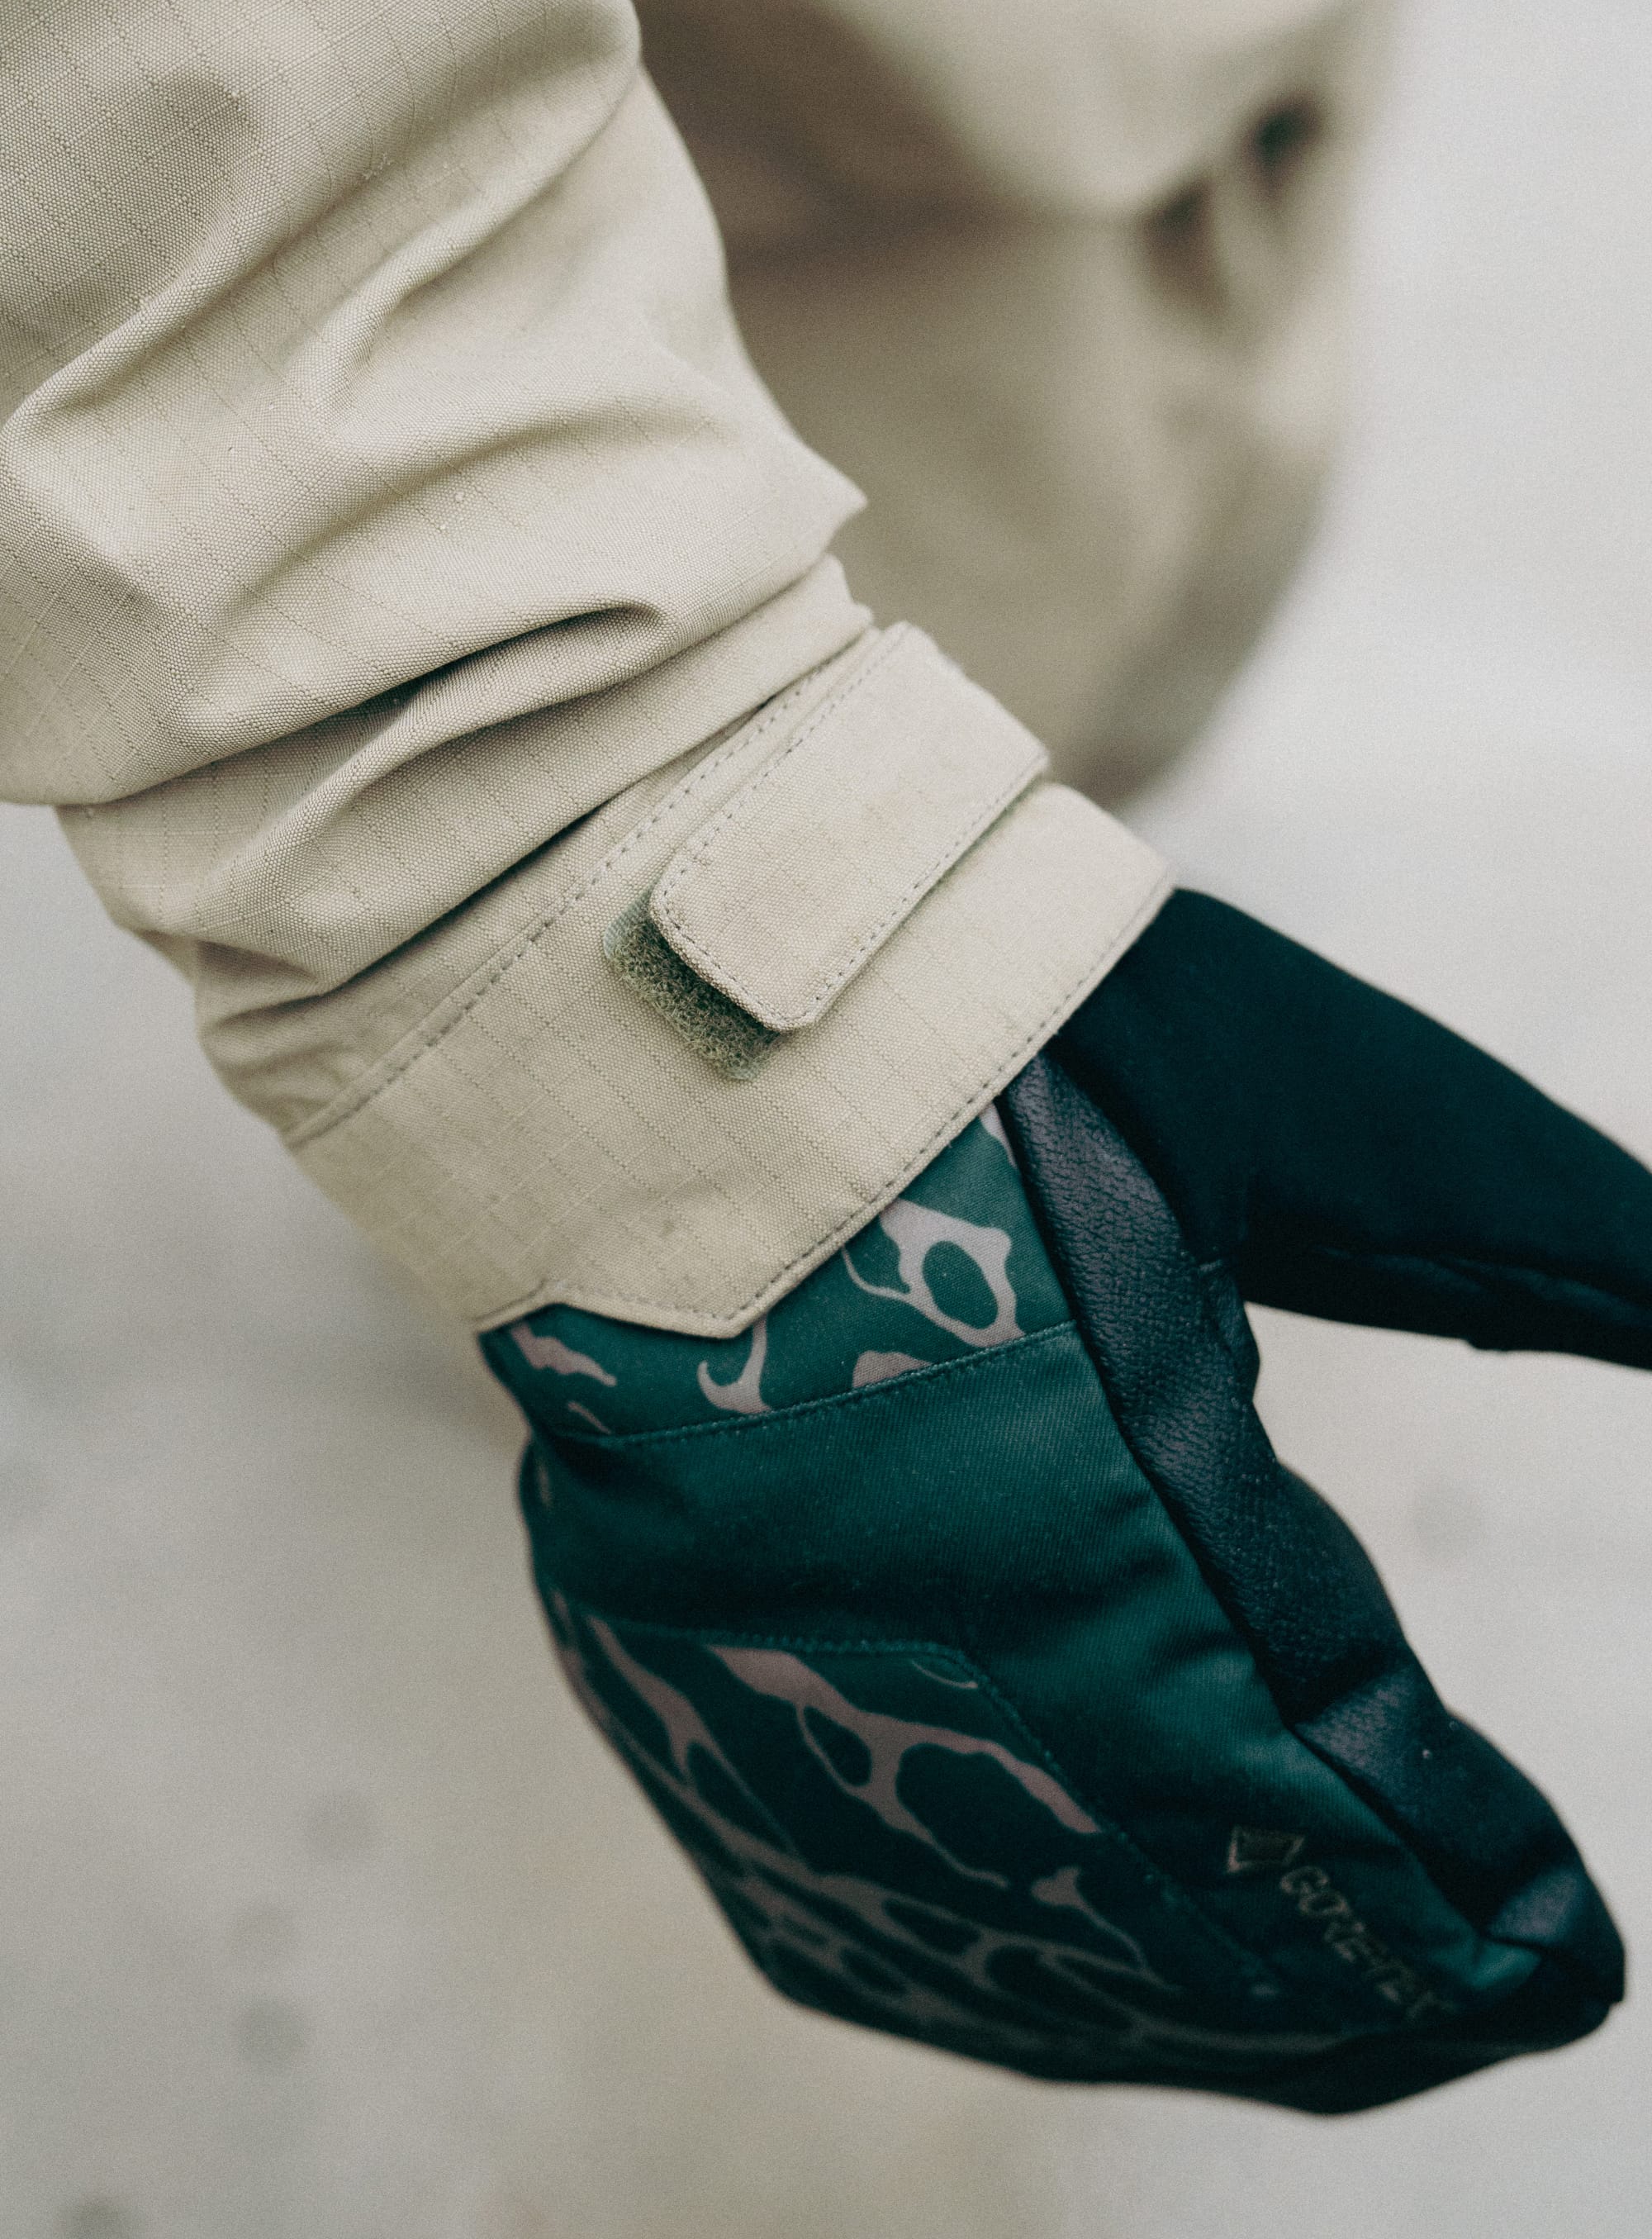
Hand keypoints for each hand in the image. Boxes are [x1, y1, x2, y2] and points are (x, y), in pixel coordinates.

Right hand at [489, 892, 1650, 2111]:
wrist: (686, 1004)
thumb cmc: (1005, 1027)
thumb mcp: (1303, 1102)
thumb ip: (1520, 1235)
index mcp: (1102, 1471)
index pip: (1327, 1759)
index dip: (1461, 1871)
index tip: (1571, 1943)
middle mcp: (921, 1616)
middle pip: (1177, 1905)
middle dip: (1361, 1986)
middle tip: (1489, 2000)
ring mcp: (763, 1667)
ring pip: (1002, 1937)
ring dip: (1186, 2006)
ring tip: (1329, 2028)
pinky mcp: (662, 1677)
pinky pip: (829, 1900)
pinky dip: (979, 1972)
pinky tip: (1066, 1993)